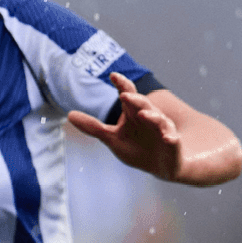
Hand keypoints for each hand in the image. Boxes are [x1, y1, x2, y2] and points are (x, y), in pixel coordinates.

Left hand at [66, 71, 182, 180]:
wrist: (160, 166)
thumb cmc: (136, 149)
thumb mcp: (112, 138)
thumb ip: (93, 127)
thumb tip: (69, 115)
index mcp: (134, 113)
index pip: (129, 94)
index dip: (122, 85)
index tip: (113, 75)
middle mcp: (150, 117)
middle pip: (143, 104)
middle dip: (135, 99)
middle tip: (125, 95)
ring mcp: (162, 129)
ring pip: (159, 120)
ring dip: (153, 117)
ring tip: (144, 115)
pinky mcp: (171, 143)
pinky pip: (172, 139)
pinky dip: (170, 137)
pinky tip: (168, 138)